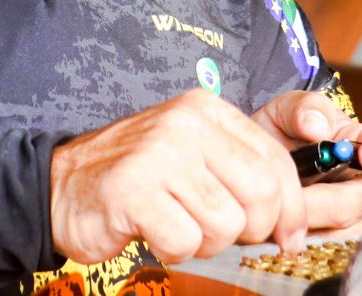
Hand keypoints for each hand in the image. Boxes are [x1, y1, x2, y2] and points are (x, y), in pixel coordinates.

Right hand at [49, 89, 307, 264]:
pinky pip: (185, 241)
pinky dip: (174, 250)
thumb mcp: (195, 157)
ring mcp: (158, 154)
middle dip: (252, 230)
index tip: (288, 238)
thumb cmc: (140, 179)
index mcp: (207, 110)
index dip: (293, 209)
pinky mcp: (132, 190)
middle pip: (261, 194)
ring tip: (178, 226)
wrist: (61, 185)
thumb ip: (243, 173)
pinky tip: (155, 234)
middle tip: (223, 234)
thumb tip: (299, 221)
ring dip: (207, 243)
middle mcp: (186, 124)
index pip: (276, 161)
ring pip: (225, 224)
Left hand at [251, 90, 361, 239]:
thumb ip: (305, 108)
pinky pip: (315, 249)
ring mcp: (353, 222)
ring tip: (274, 201)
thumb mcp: (289, 109)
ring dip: (300, 219)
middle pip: (359, 203)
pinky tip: (274, 221)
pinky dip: (290, 235)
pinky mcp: (331, 248)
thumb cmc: (285, 132)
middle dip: (321, 200)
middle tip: (290, 192)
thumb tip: (316, 126)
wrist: (259, 164)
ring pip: (334, 231)